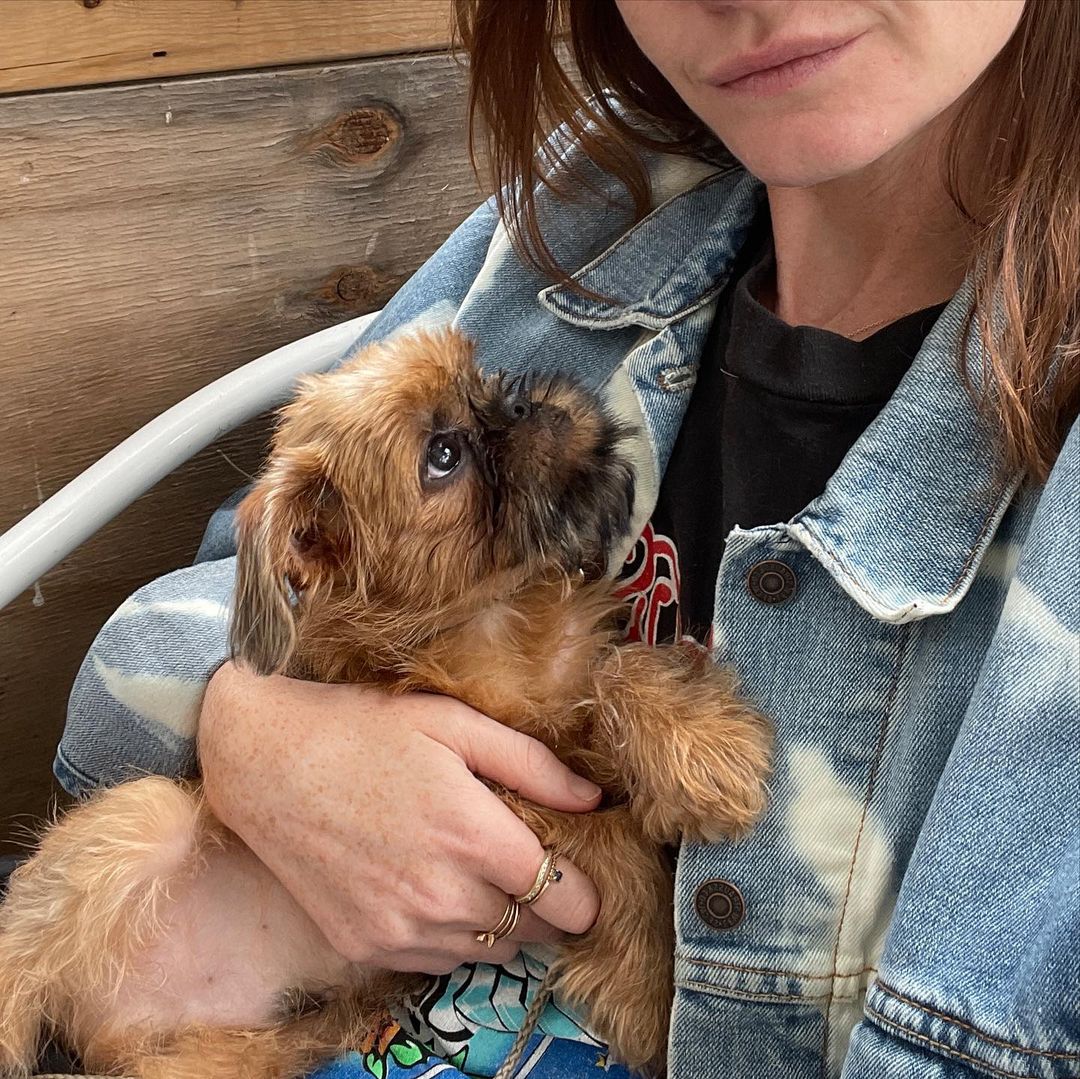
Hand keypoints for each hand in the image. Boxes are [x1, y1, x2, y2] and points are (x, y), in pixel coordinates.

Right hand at [198, 662, 600, 973]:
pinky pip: (439, 962)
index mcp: (472, 835)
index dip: (583, 888)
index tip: (575, 867)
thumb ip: (531, 765)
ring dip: (501, 921)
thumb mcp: (452, 722)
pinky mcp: (365, 947)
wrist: (263, 762)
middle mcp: (441, 895)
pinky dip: (454, 937)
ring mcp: (400, 929)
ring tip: (479, 872)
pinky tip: (435, 890)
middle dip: (545, 901)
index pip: (567, 898)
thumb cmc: (361, 730)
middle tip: (526, 861)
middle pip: (534, 929)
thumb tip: (592, 799)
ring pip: (490, 951)